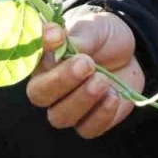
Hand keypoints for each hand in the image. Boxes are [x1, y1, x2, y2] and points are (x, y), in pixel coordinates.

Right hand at [24, 11, 144, 138]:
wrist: (130, 54)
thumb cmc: (103, 38)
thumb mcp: (93, 28)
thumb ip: (76, 36)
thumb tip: (56, 35)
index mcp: (44, 60)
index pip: (27, 58)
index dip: (40, 48)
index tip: (58, 35)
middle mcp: (50, 86)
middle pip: (39, 94)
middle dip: (61, 81)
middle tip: (87, 64)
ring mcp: (69, 107)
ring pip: (60, 117)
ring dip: (82, 99)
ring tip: (103, 80)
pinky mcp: (90, 122)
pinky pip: (88, 129)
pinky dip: (101, 114)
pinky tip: (114, 96)